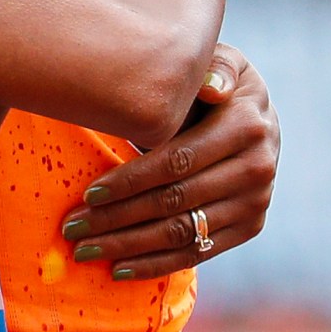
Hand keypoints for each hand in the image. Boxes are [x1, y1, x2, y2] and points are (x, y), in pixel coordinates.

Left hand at [58, 44, 277, 279]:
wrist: (257, 113)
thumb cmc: (217, 82)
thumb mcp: (221, 62)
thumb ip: (215, 69)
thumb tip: (210, 87)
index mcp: (246, 126)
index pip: (177, 161)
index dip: (131, 180)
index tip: (88, 194)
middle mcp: (258, 168)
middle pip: (174, 202)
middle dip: (117, 219)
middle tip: (72, 229)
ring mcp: (256, 202)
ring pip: (182, 233)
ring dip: (128, 247)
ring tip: (84, 251)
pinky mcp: (251, 226)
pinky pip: (198, 252)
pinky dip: (156, 264)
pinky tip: (118, 270)